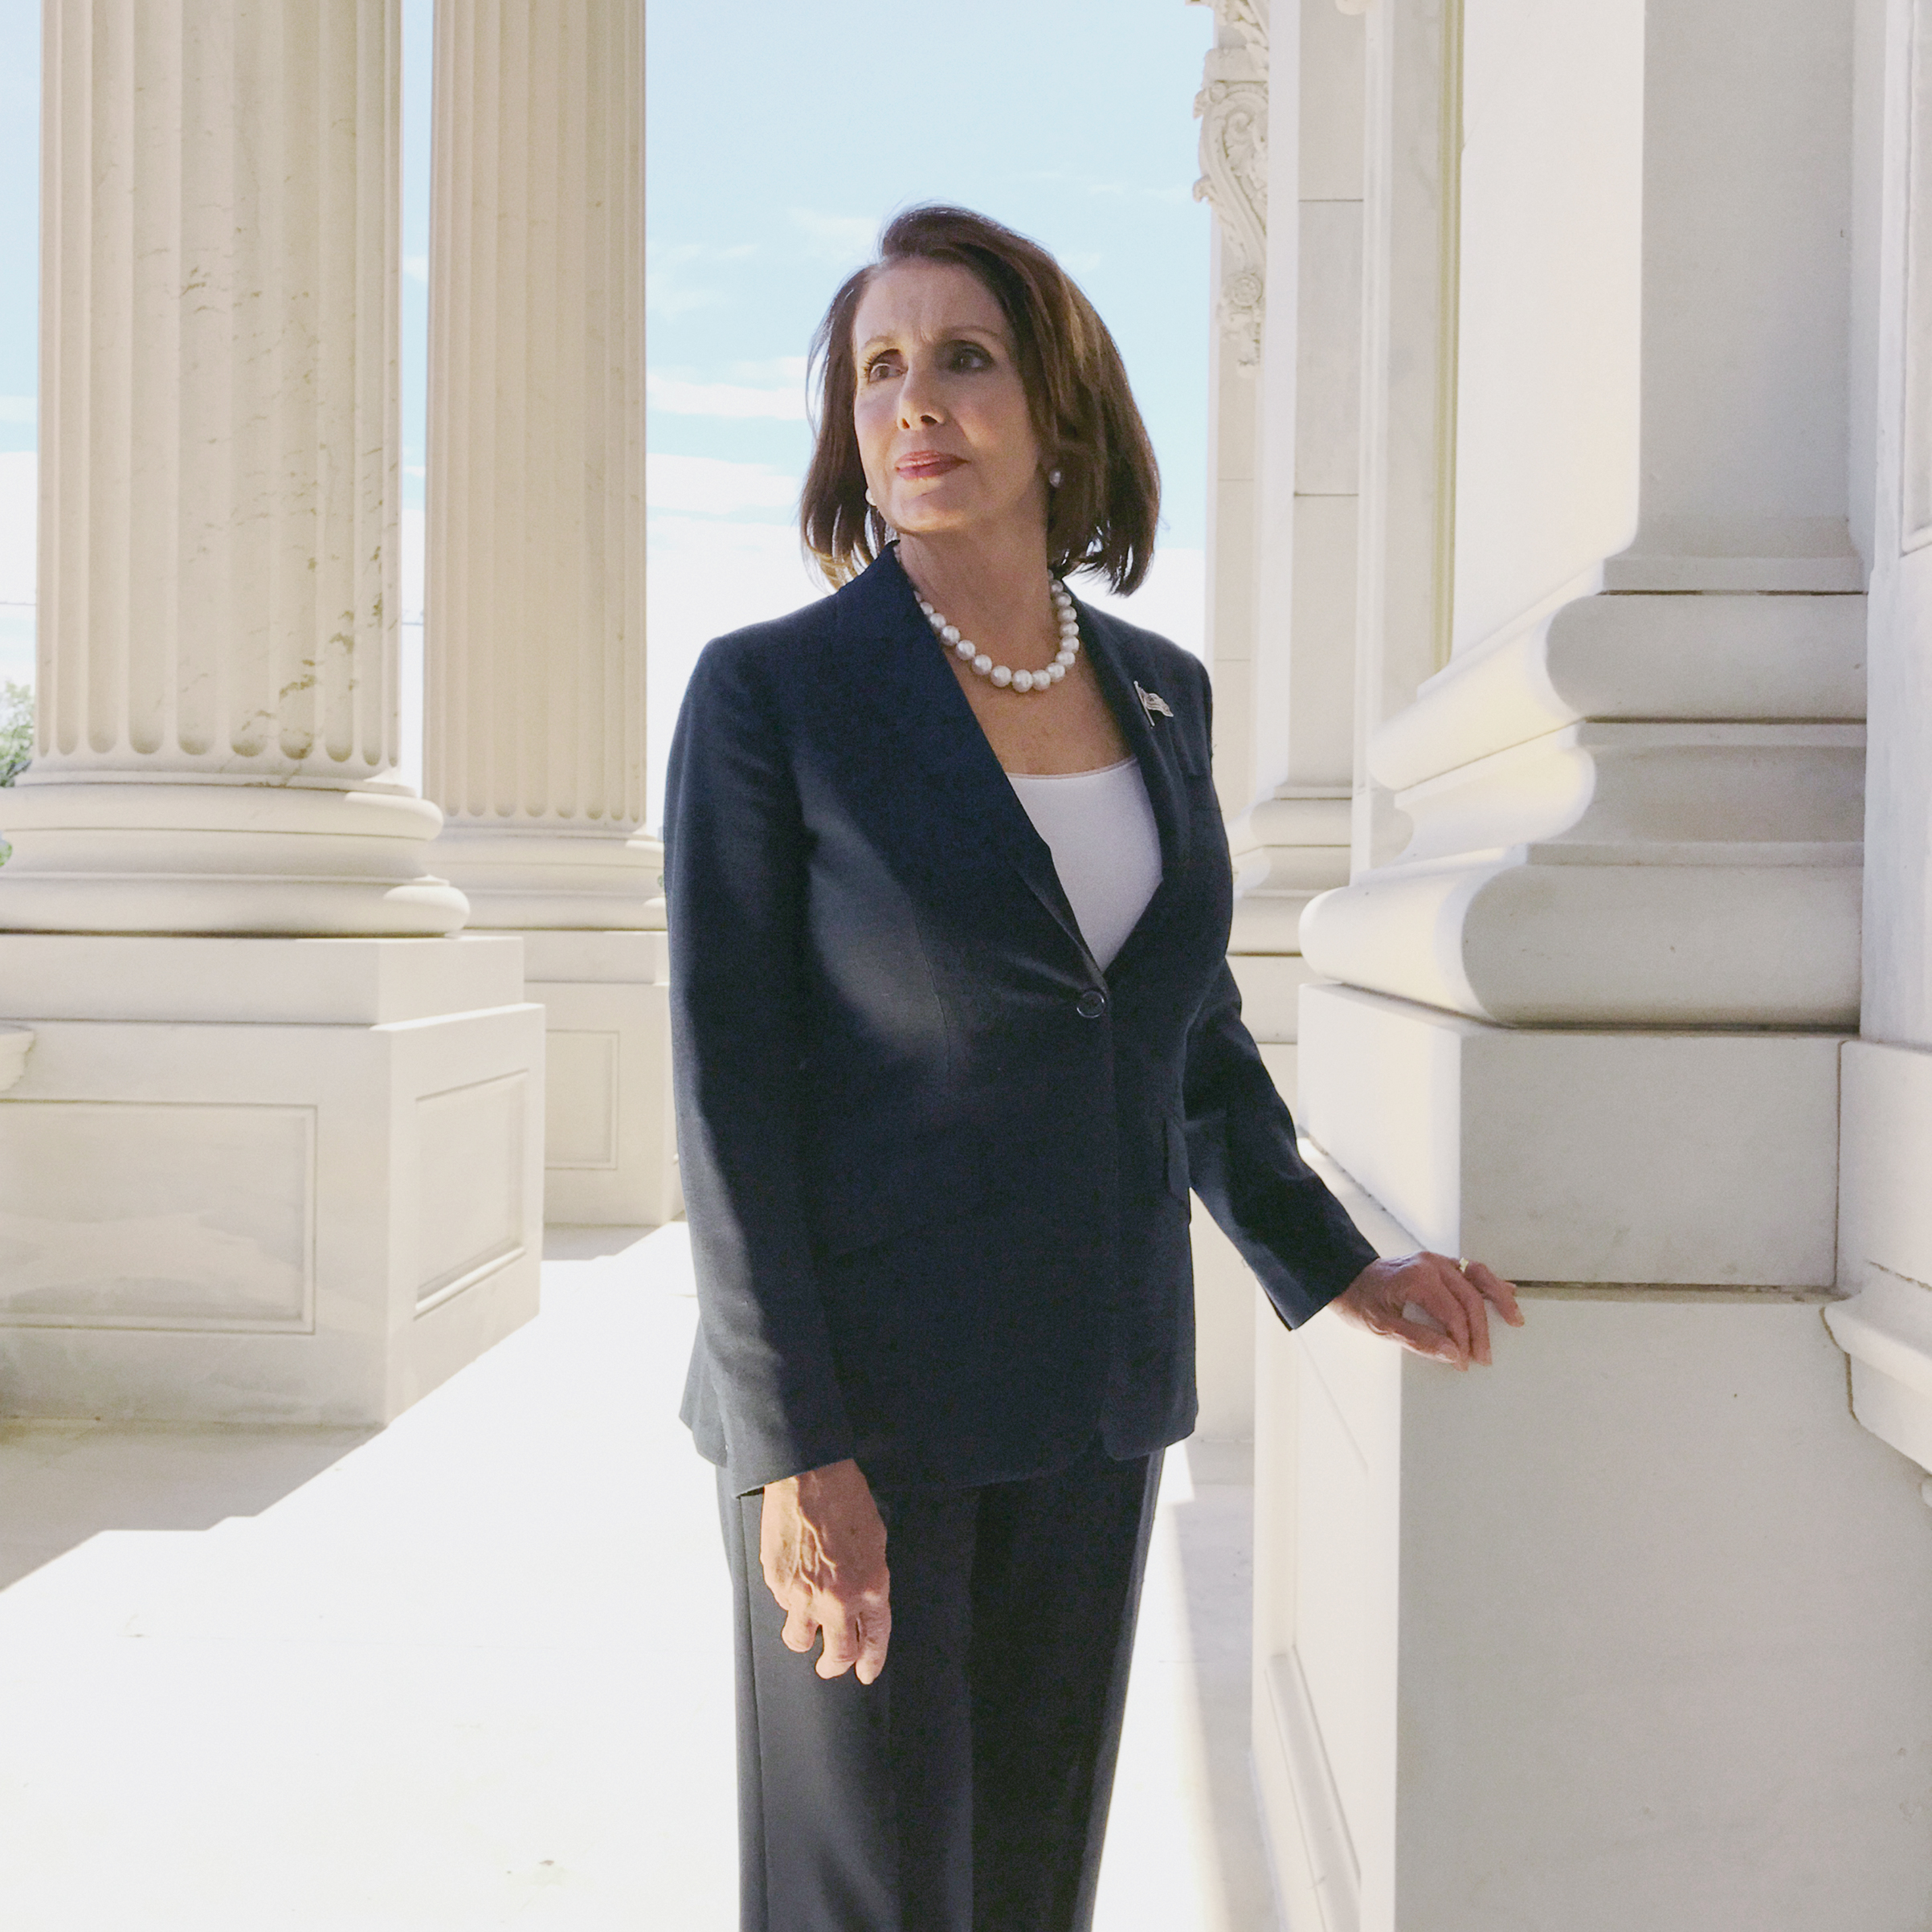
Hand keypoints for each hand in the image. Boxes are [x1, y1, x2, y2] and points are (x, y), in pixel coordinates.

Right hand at [759, 1457, 891, 1682]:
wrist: (808, 1475)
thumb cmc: (846, 1499)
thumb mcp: (875, 1541)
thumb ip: (869, 1579)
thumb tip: (860, 1604)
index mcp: (870, 1587)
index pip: (873, 1639)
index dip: (870, 1661)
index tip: (866, 1672)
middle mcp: (837, 1599)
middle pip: (837, 1654)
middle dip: (834, 1666)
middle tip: (831, 1665)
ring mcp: (803, 1594)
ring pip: (799, 1639)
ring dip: (805, 1635)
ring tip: (807, 1619)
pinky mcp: (776, 1583)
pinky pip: (782, 1605)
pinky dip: (789, 1599)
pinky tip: (795, 1574)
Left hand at [1331, 1252, 1522, 1368]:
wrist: (1345, 1278)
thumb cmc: (1360, 1302)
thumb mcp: (1381, 1327)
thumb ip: (1418, 1340)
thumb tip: (1453, 1354)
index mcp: (1417, 1277)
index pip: (1453, 1312)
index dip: (1463, 1340)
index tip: (1464, 1363)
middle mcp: (1431, 1264)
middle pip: (1470, 1297)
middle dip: (1481, 1330)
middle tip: (1484, 1358)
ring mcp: (1436, 1261)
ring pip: (1479, 1275)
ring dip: (1499, 1298)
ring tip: (1515, 1319)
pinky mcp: (1439, 1264)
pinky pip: (1471, 1270)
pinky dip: (1490, 1283)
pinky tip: (1507, 1293)